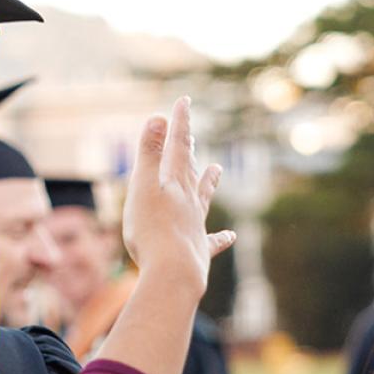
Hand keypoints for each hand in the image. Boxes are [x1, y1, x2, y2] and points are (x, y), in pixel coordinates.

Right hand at [122, 97, 234, 291]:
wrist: (174, 271)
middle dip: (190, 152)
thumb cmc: (152, 230)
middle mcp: (190, 201)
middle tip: (193, 138)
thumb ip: (148, 154)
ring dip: (210, 183)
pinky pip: (213, 240)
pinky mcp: (200, 250)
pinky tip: (230, 236)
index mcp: (175, 183)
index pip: (179, 146)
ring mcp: (197, 225)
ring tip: (217, 170)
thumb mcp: (143, 188)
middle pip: (191, 170)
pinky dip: (222, 237)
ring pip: (204, 198)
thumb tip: (158, 116)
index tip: (184, 102)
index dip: (181, 123)